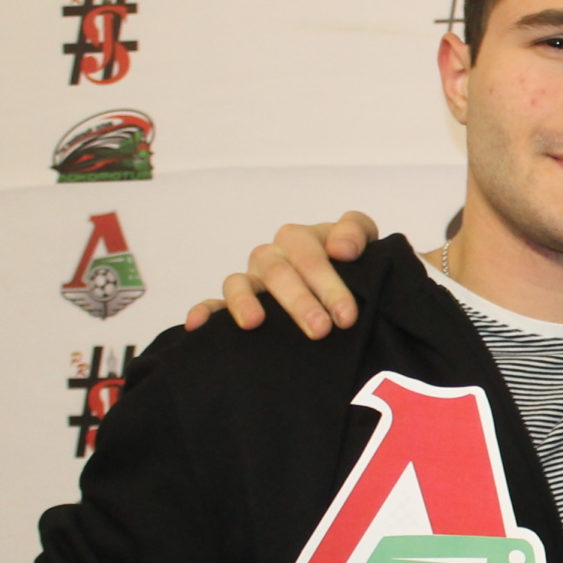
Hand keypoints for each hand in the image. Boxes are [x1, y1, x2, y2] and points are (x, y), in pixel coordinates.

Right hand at [183, 211, 380, 337]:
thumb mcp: (365, 242)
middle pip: (279, 271)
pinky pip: (213, 304)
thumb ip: (357, 232)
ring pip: (241, 283)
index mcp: (302, 239)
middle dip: (300, 301)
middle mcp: (273, 256)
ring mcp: (252, 279)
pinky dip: (203, 311)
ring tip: (255, 323)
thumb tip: (341, 249)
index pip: (312, 253)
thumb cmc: (353, 265)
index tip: (347, 315)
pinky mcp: (234, 303)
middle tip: (321, 330)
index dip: (329, 282)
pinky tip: (196, 325)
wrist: (350, 285)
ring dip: (246, 302)